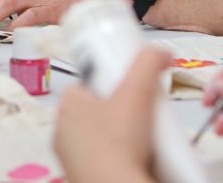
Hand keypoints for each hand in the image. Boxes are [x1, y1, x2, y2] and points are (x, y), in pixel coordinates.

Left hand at [54, 47, 167, 182]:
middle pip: (97, 110)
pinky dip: (119, 158)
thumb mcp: (137, 91)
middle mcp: (63, 130)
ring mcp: (71, 156)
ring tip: (144, 138)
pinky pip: (102, 160)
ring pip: (99, 137)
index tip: (129, 87)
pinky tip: (138, 158)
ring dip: (120, 136)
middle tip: (143, 114)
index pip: (87, 83)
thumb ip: (148, 64)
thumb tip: (160, 52)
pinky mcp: (82, 175)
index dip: (111, 83)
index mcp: (68, 104)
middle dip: (120, 111)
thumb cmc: (116, 145)